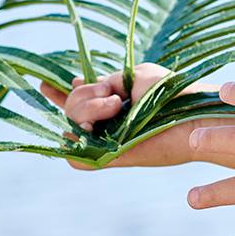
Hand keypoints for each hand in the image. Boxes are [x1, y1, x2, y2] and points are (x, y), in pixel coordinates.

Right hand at [39, 61, 171, 169]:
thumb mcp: (133, 77)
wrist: (190, 113)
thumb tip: (76, 85)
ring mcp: (105, 141)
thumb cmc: (170, 92)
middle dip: (83, 96)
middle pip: (69, 110)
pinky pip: (75, 157)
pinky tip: (96, 125)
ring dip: (84, 110)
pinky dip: (76, 141)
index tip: (44, 85)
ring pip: (69, 129)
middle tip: (113, 94)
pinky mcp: (109, 159)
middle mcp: (105, 123)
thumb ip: (106, 82)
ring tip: (114, 106)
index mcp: (110, 102)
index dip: (57, 93)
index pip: (76, 101)